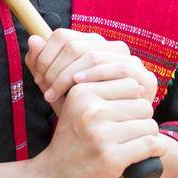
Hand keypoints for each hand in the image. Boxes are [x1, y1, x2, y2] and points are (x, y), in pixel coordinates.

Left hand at [25, 29, 156, 106]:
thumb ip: (43, 66)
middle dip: (55, 67)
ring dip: (69, 73)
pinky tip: (78, 87)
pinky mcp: (145, 76)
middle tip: (45, 89)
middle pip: (75, 44)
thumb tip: (32, 40)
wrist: (111, 141)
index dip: (46, 55)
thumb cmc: (81, 112)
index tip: (38, 78)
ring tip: (55, 93)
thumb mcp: (58, 89)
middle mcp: (112, 48)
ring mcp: (131, 60)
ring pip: (93, 54)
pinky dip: (95, 75)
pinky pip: (118, 67)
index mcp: (93, 46)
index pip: (63, 36)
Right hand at [27, 75, 164, 177]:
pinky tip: (148, 154)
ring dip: (147, 136)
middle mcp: (91, 110)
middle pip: (143, 104)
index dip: (131, 100)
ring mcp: (101, 134)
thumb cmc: (72, 143)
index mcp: (82, 92)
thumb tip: (141, 81)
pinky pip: (151, 144)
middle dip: (141, 119)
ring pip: (149, 125)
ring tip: (132, 144)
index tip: (121, 116)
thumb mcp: (77, 108)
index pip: (130, 83)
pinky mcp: (112, 158)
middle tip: (126, 134)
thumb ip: (103, 90)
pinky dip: (157, 150)